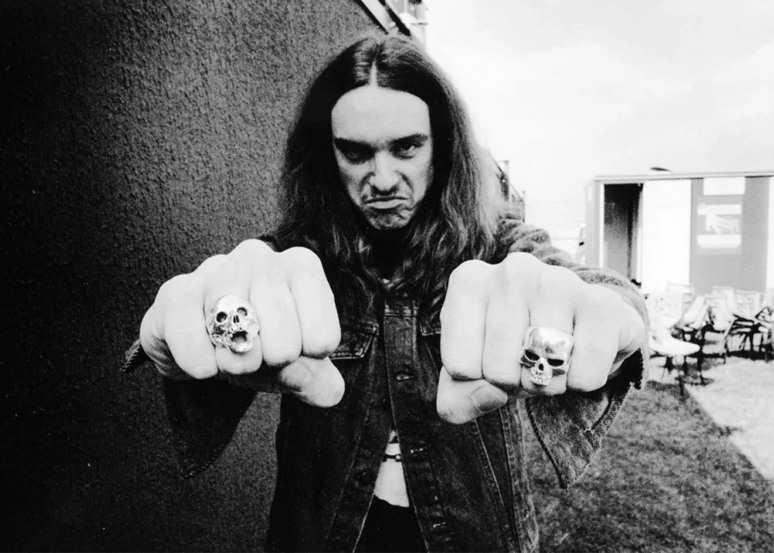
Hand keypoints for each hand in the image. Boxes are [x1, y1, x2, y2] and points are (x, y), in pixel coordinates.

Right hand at [139, 240, 343, 406]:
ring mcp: (216, 268)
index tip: (293, 354)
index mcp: (301, 269)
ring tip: (229, 360)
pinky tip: (202, 362)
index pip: (323, 337)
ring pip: (238, 329)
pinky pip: (191, 335)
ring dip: (235, 363)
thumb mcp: (294, 365)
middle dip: (270, 365)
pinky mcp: (176, 291)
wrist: (204, 346)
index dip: (305, 361)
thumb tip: (331, 394)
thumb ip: (318, 380)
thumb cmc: (258, 345)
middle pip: (284, 338)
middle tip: (256, 360)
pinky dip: (199, 363)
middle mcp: (261, 257)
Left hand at [436, 253, 644, 423]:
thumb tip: (492, 394)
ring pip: (541, 371)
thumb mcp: (468, 377)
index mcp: (469, 282)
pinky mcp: (603, 303)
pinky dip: (582, 382)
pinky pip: (585, 375)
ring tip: (552, 358)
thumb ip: (456, 400)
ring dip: (548, 384)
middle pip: (498, 371)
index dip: (478, 380)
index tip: (490, 359)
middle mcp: (512, 271)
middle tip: (526, 362)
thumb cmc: (510, 351)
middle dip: (514, 383)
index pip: (459, 367)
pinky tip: (581, 355)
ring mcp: (559, 281)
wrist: (576, 331)